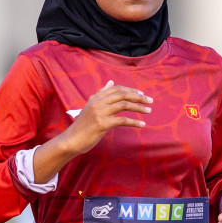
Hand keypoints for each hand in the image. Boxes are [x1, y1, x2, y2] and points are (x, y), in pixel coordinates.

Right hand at [32, 81, 151, 182]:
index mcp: (95, 98)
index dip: (130, 90)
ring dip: (139, 107)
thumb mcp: (91, 107)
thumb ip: (101, 95)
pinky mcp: (102, 124)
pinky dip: (134, 122)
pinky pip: (122, 120)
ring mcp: (99, 113)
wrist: (71, 140)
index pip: (116, 89)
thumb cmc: (83, 126)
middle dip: (138, 97)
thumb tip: (111, 82)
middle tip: (150, 100)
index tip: (141, 95)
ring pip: (124, 105)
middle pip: (122, 95)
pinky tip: (142, 124)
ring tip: (149, 111)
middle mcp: (98, 102)